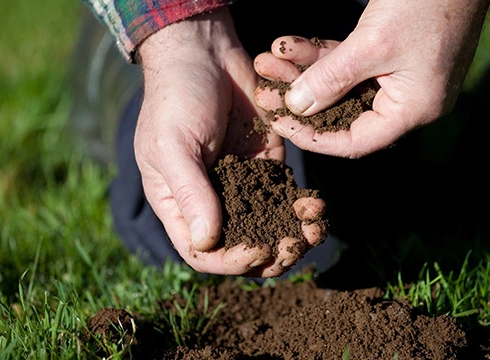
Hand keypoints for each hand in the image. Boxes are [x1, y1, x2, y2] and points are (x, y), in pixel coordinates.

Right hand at [134, 8, 324, 276]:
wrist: (204, 51)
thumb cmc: (176, 97)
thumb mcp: (174, 145)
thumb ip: (191, 193)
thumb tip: (207, 241)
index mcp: (178, 203)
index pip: (202, 252)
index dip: (230, 260)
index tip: (257, 249)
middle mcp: (210, 199)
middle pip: (241, 245)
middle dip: (271, 253)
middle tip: (294, 247)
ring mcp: (240, 182)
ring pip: (268, 225)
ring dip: (293, 234)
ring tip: (314, 229)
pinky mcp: (266, 162)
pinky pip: (285, 195)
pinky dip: (301, 206)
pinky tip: (316, 205)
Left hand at [254, 0, 489, 157]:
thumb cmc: (427, 3)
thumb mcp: (372, 44)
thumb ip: (331, 78)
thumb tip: (296, 106)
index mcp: (413, 109)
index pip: (355, 141)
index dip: (313, 137)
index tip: (280, 122)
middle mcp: (407, 99)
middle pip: (342, 111)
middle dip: (300, 97)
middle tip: (265, 90)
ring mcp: (400, 76)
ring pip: (342, 84)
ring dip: (305, 71)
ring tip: (269, 59)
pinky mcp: (392, 54)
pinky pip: (350, 62)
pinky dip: (322, 55)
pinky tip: (290, 45)